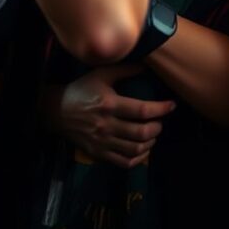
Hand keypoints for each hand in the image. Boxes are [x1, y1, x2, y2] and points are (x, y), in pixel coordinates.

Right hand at [53, 64, 175, 168]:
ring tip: (154, 135)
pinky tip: (143, 150)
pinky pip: (122, 162)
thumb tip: (148, 66)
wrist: (56, 111)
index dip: (161, 109)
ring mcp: (101, 142)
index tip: (171, 105)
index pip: (142, 110)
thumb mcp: (101, 75)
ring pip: (134, 150)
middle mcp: (106, 125)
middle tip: (161, 122)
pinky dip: (138, 159)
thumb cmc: (82, 90)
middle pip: (140, 133)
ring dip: (150, 143)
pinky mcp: (97, 153)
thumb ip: (125, 70)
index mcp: (109, 104)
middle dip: (157, 128)